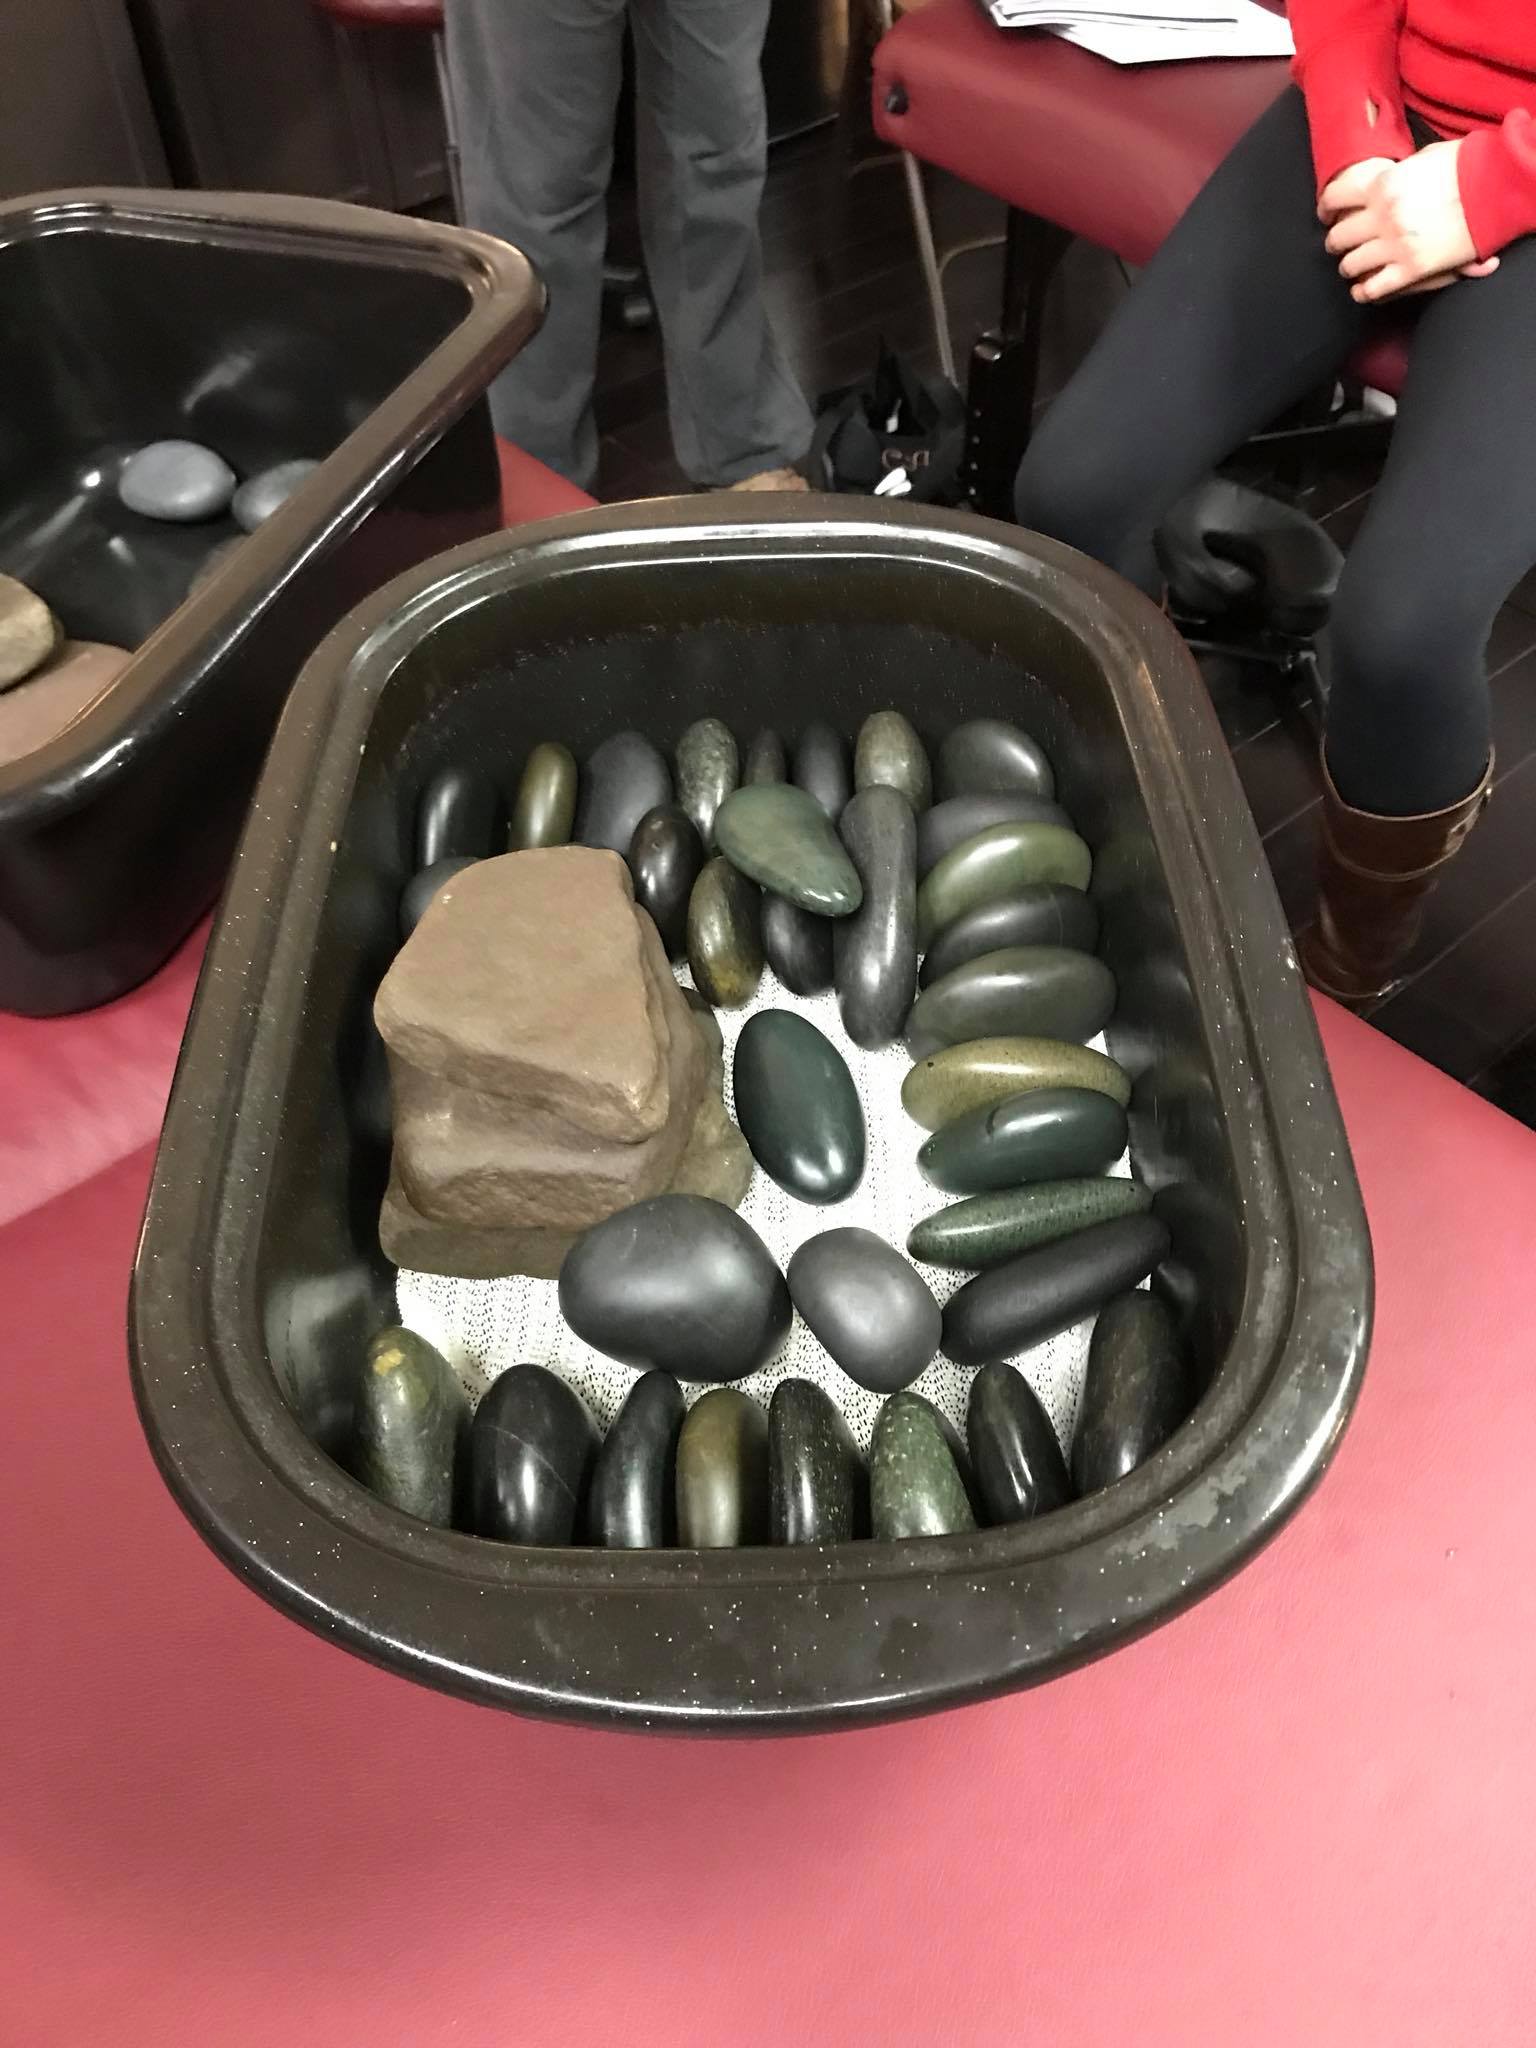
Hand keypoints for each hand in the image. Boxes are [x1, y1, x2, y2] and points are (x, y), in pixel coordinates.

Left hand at [1323, 142, 1498, 301]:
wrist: (1497, 189)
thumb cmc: (1466, 168)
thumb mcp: (1424, 158)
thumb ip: (1396, 174)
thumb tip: (1384, 181)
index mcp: (1382, 185)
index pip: (1334, 199)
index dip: (1326, 210)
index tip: (1327, 216)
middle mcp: (1382, 216)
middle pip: (1337, 238)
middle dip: (1338, 242)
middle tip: (1344, 244)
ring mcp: (1395, 246)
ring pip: (1349, 266)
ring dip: (1351, 267)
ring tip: (1358, 265)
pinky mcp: (1411, 270)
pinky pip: (1371, 290)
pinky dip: (1364, 291)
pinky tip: (1365, 289)